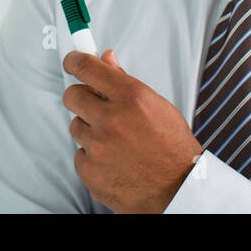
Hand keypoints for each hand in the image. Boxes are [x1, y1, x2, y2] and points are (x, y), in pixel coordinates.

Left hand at [62, 48, 203, 213]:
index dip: (74, 61)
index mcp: (131, 98)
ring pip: (76, 126)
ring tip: (115, 140)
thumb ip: (125, 81)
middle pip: (72, 96)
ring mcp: (98, 148)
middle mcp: (112, 120)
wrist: (179, 190)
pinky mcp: (90, 172)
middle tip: (93, 104)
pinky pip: (80, 155)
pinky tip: (113, 159)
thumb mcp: (157, 105)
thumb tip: (107, 59)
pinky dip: (92, 157)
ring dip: (89, 130)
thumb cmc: (173, 149)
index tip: (72, 61)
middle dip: (80, 96)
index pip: (88, 68)